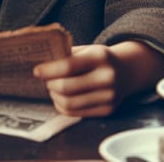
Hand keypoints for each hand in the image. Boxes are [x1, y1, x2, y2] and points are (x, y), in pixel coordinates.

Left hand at [33, 41, 163, 117]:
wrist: (126, 71)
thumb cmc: (99, 58)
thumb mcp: (87, 49)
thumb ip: (67, 54)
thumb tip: (41, 61)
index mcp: (100, 57)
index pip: (68, 66)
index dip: (49, 70)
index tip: (36, 70)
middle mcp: (107, 77)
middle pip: (67, 88)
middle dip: (50, 84)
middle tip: (45, 80)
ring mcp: (109, 96)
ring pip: (70, 103)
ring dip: (55, 97)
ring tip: (52, 89)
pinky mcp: (108, 110)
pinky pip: (77, 113)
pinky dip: (63, 106)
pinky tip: (61, 98)